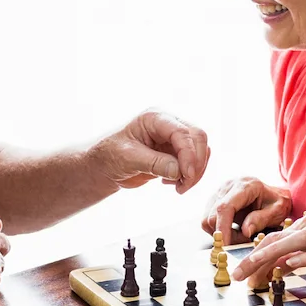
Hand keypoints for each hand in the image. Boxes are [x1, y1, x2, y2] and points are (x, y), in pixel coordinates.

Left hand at [92, 110, 209, 194]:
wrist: (106, 166)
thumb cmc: (110, 156)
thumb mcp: (128, 159)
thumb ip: (155, 163)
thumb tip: (179, 170)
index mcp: (155, 118)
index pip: (182, 132)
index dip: (189, 154)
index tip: (187, 175)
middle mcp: (168, 123)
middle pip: (198, 138)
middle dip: (196, 164)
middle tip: (184, 185)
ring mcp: (174, 138)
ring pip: (200, 150)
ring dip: (195, 172)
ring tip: (178, 187)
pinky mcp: (176, 152)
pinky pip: (194, 162)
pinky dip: (190, 175)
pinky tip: (173, 183)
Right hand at [201, 176, 291, 242]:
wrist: (274, 194)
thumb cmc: (277, 202)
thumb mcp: (277, 212)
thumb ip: (261, 220)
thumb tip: (245, 231)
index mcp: (245, 186)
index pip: (225, 207)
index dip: (223, 228)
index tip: (226, 246)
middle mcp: (228, 186)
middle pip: (213, 215)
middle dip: (225, 234)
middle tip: (244, 239)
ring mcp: (219, 192)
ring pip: (208, 219)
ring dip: (222, 233)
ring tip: (241, 234)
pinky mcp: (214, 200)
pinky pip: (209, 219)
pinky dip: (220, 229)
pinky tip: (234, 230)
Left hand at [231, 212, 305, 286]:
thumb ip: (299, 257)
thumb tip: (277, 268)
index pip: (273, 239)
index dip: (254, 255)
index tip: (242, 271)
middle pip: (274, 241)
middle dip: (252, 259)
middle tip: (236, 275)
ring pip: (289, 245)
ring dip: (266, 259)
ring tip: (251, 272)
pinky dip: (300, 259)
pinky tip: (286, 267)